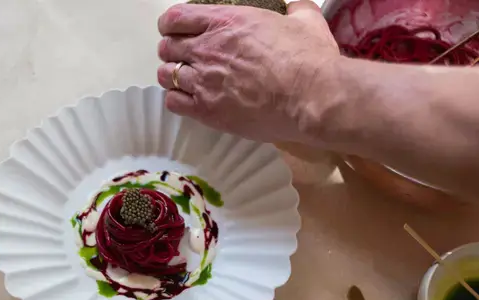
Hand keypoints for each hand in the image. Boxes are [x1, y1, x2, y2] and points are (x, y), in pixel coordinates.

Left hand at [157, 1, 338, 143]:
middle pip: (168, 47)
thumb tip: (298, 7)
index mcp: (226, 21)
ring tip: (187, 81)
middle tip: (185, 58)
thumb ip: (296, 10)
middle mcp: (208, 48)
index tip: (174, 31)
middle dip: (173, 51)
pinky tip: (190, 101)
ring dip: (173, 76)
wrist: (312, 97)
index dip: (171, 25)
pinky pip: (174, 102)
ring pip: (166, 75)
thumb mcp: (305, 22)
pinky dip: (177, 100)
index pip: (176, 18)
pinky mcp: (207, 110)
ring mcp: (204, 80)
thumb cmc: (310, 60)